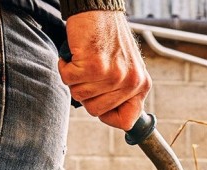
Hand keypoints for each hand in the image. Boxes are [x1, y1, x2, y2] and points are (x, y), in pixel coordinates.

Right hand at [58, 11, 150, 130]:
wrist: (98, 8)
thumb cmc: (108, 37)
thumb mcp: (126, 69)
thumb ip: (123, 94)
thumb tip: (117, 120)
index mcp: (141, 85)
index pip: (127, 121)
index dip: (108, 116)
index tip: (99, 103)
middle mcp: (130, 82)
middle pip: (95, 111)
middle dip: (86, 93)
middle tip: (88, 73)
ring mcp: (113, 75)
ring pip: (80, 96)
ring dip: (74, 78)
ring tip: (83, 60)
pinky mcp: (94, 66)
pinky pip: (69, 81)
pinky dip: (65, 67)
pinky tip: (74, 55)